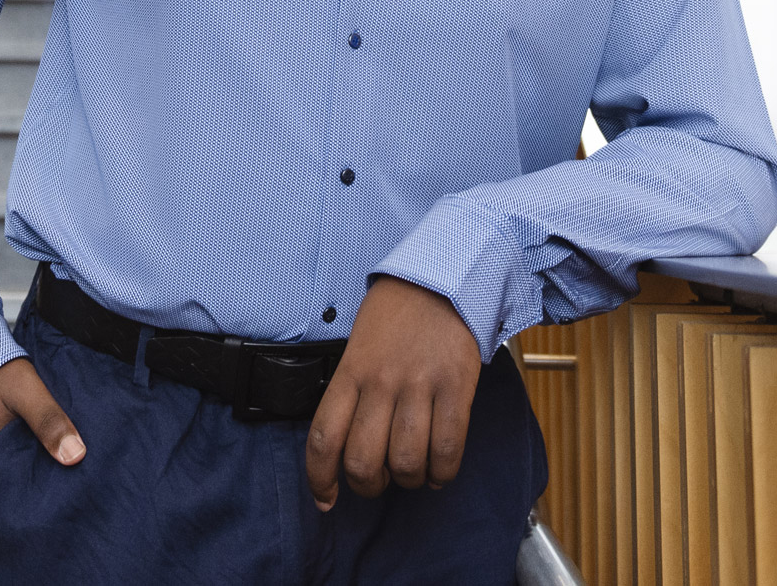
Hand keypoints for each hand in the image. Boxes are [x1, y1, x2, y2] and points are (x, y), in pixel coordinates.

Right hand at [0, 357, 84, 493]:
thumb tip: (75, 457)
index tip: (55, 507)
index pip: (10, 500)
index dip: (32, 506)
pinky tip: (12, 473)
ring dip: (4, 493)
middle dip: (19, 504)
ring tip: (33, 494)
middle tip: (49, 505)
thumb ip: (49, 421)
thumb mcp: (26, 390)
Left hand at [304, 277, 481, 509]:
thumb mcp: (359, 345)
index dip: (320, 478)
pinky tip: (439, 470)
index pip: (323, 439)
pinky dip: (442, 473)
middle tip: (378, 480)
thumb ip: (352, 392)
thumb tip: (346, 446)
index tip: (326, 498)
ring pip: (405, 463)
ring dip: (408, 481)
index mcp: (350, 371)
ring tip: (413, 472)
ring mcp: (419, 386)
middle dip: (369, 485)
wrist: (443, 278)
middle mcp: (381, 382)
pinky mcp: (456, 388)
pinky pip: (447, 450)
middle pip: (363, 461)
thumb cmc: (397, 314)